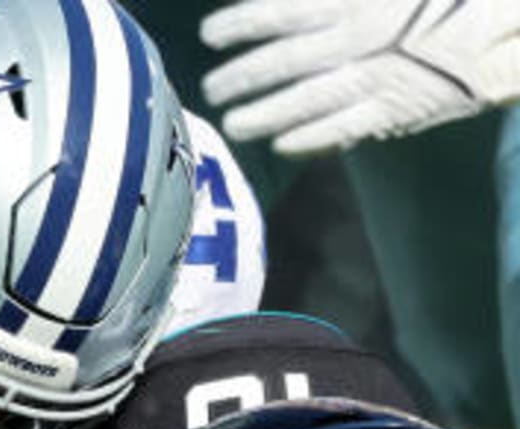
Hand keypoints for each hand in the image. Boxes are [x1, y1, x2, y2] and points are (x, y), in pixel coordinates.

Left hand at [200, 0, 519, 154]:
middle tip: (211, 89)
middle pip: (281, 63)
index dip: (239, 24)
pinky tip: (279, 144)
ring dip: (261, 115)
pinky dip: (306, 139)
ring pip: (302, 101)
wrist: (500, 21)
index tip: (210, 35)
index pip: (279, 11)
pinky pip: (340, 130)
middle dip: (240, 77)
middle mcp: (356, 37)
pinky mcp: (393, 109)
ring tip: (233, 124)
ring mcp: (373, 76)